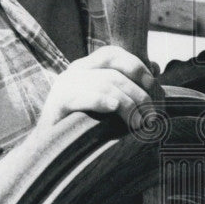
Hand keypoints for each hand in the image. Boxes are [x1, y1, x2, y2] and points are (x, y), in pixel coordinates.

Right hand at [38, 45, 155, 129]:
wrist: (48, 149)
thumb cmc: (83, 125)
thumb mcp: (109, 101)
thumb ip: (129, 84)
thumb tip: (156, 67)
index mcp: (85, 67)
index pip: (113, 54)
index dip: (137, 67)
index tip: (153, 88)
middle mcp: (74, 72)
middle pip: (114, 73)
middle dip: (139, 94)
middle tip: (152, 115)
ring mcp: (64, 86)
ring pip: (104, 84)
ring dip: (128, 104)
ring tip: (139, 123)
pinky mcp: (58, 103)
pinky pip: (83, 96)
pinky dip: (101, 100)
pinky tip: (114, 109)